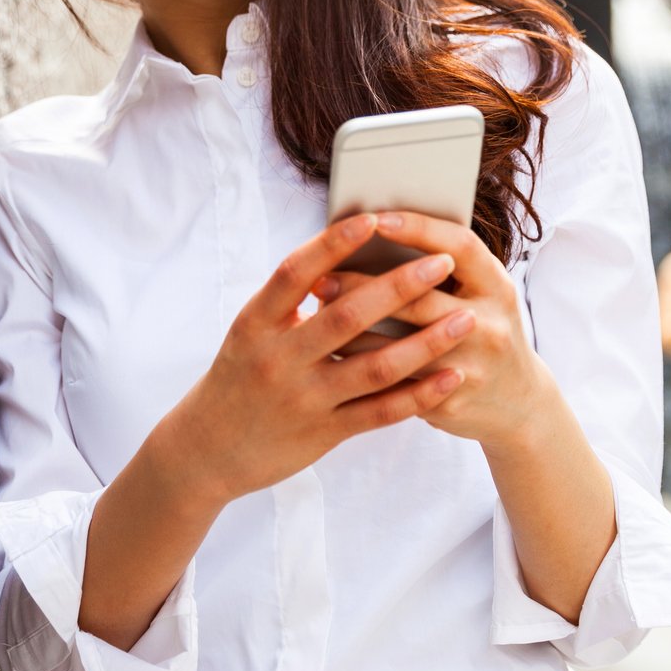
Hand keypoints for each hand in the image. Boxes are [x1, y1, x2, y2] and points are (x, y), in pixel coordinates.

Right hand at [157, 212, 473, 505]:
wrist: (206, 451)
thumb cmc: (239, 376)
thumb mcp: (250, 332)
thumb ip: (292, 301)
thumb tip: (345, 256)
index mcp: (256, 322)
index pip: (296, 272)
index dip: (334, 243)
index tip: (373, 219)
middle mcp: (278, 358)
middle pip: (347, 315)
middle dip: (400, 286)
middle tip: (443, 262)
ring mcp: (301, 398)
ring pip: (374, 366)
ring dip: (425, 341)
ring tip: (464, 319)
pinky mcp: (321, 434)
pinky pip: (380, 412)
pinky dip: (419, 394)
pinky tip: (450, 376)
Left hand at [307, 210, 553, 453]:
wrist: (519, 404)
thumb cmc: (487, 332)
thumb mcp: (483, 294)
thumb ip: (446, 269)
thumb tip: (378, 233)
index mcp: (497, 286)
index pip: (458, 246)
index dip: (418, 229)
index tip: (375, 219)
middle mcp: (489, 324)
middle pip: (419, 299)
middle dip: (365, 287)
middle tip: (323, 278)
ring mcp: (471, 366)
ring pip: (398, 347)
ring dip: (352, 331)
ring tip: (318, 314)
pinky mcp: (450, 402)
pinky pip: (394, 385)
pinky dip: (361, 367)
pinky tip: (332, 354)